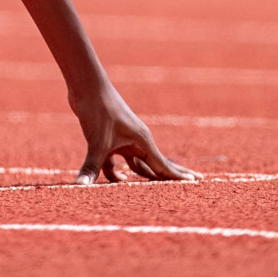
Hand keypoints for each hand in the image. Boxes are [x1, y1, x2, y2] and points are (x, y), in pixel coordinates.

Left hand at [69, 84, 198, 184]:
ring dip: (140, 177)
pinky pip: (115, 160)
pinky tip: (117, 181)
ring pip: (135, 163)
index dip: (178, 176)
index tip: (197, 182)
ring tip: (153, 191)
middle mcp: (136, 141)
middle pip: (155, 165)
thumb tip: (81, 186)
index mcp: (142, 141)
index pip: (163, 165)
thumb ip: (92, 166)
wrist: (86, 85)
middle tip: (189, 185)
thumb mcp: (96, 142)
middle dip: (168, 176)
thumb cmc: (98, 109)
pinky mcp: (108, 138)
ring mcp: (122, 139)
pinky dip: (115, 171)